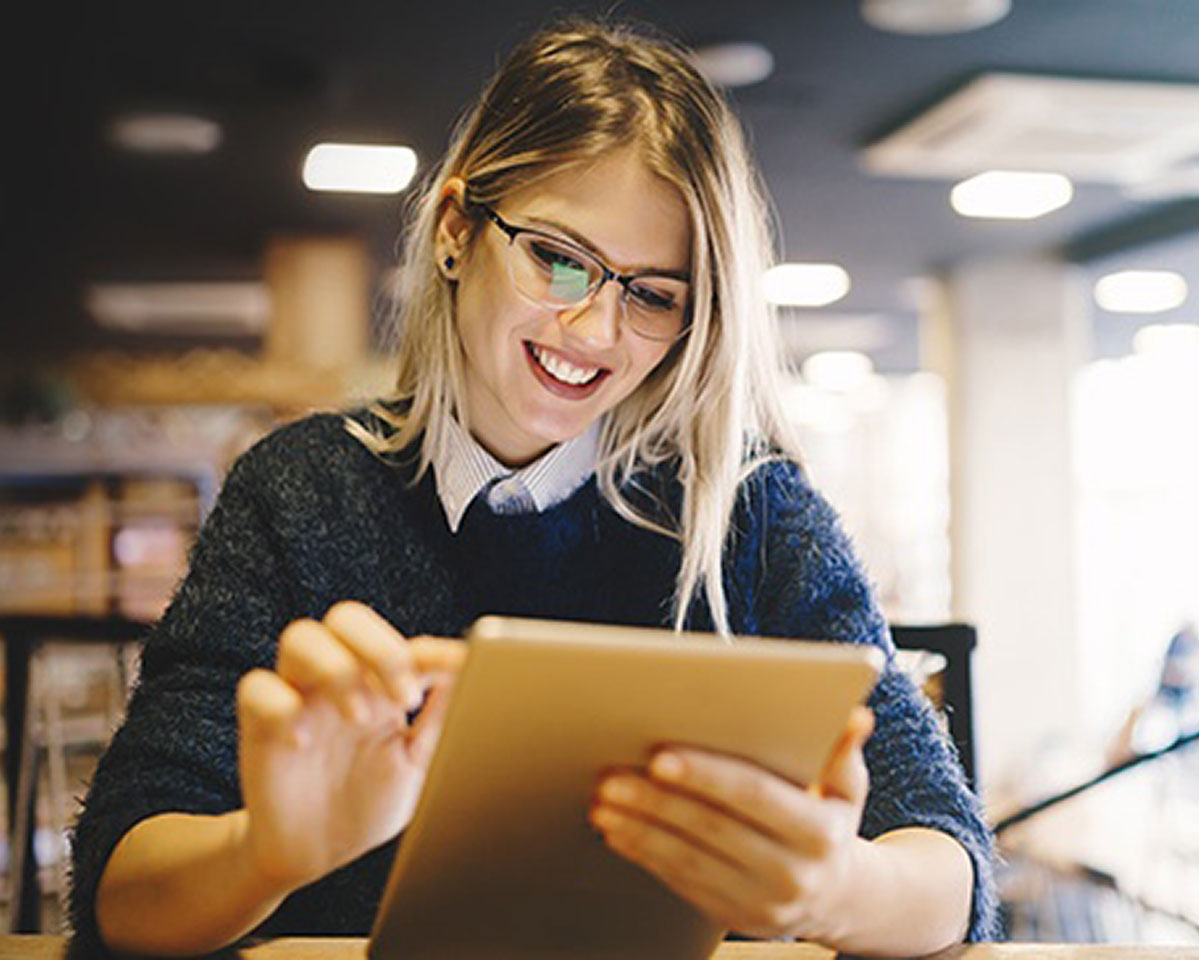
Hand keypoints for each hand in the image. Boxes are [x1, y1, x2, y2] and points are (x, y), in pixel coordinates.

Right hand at [236, 601, 463, 892]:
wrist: (316, 856)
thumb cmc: (368, 802)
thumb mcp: (418, 762)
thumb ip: (443, 716)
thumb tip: (474, 671)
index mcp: (379, 684)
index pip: (403, 646)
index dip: (431, 652)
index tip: (458, 667)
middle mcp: (338, 680)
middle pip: (347, 618)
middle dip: (379, 648)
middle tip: (405, 697)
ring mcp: (298, 697)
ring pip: (301, 637)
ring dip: (335, 669)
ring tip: (359, 717)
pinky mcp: (259, 725)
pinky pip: (257, 688)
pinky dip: (281, 707)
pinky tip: (302, 741)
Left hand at [590, 706, 874, 943]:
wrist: (837, 897)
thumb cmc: (830, 822)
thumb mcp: (846, 787)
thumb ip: (841, 750)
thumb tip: (856, 715)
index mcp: (819, 833)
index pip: (755, 796)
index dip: (707, 775)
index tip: (661, 756)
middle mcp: (791, 874)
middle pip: (711, 828)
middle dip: (656, 800)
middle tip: (613, 773)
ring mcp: (759, 903)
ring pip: (686, 859)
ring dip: (639, 828)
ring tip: (605, 799)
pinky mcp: (731, 917)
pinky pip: (678, 882)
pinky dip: (642, 854)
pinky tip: (616, 829)